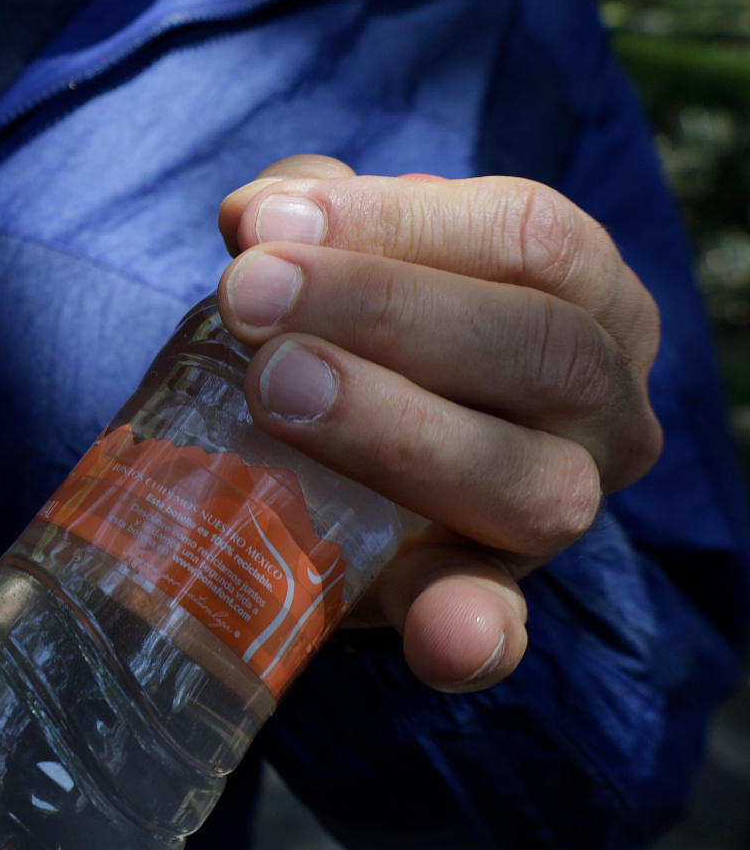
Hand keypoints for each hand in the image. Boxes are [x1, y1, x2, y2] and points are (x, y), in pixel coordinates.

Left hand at [216, 156, 662, 693]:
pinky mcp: (492, 605)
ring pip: (527, 480)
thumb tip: (255, 219)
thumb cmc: (355, 329)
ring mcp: (559, 513)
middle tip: (246, 297)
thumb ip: (310, 215)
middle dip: (383, 312)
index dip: (397, 222)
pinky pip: (503, 629)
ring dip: (394, 429)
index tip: (261, 224)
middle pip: (539, 349)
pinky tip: (437, 634)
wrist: (341, 461)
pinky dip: (474, 633)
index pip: (530, 238)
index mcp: (584, 294)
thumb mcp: (341, 253)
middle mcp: (602, 406)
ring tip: (271, 388)